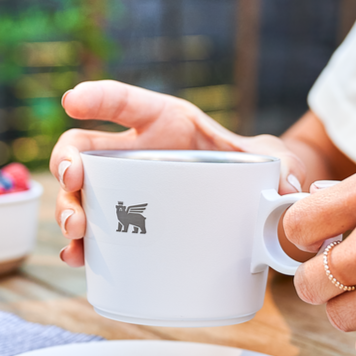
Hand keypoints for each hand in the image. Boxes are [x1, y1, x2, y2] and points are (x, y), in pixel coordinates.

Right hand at [50, 80, 305, 265]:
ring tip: (76, 233)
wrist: (250, 195)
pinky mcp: (132, 220)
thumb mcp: (268, 159)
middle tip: (72, 185)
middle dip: (67, 164)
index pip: (128, 103)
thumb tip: (287, 190)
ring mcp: (129, 187)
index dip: (98, 97)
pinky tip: (80, 258)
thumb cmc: (253, 166)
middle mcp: (138, 152)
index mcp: (167, 123)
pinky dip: (84, 245)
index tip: (73, 99)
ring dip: (68, 210)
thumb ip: (282, 166)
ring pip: (82, 192)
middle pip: (85, 148)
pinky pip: (98, 229)